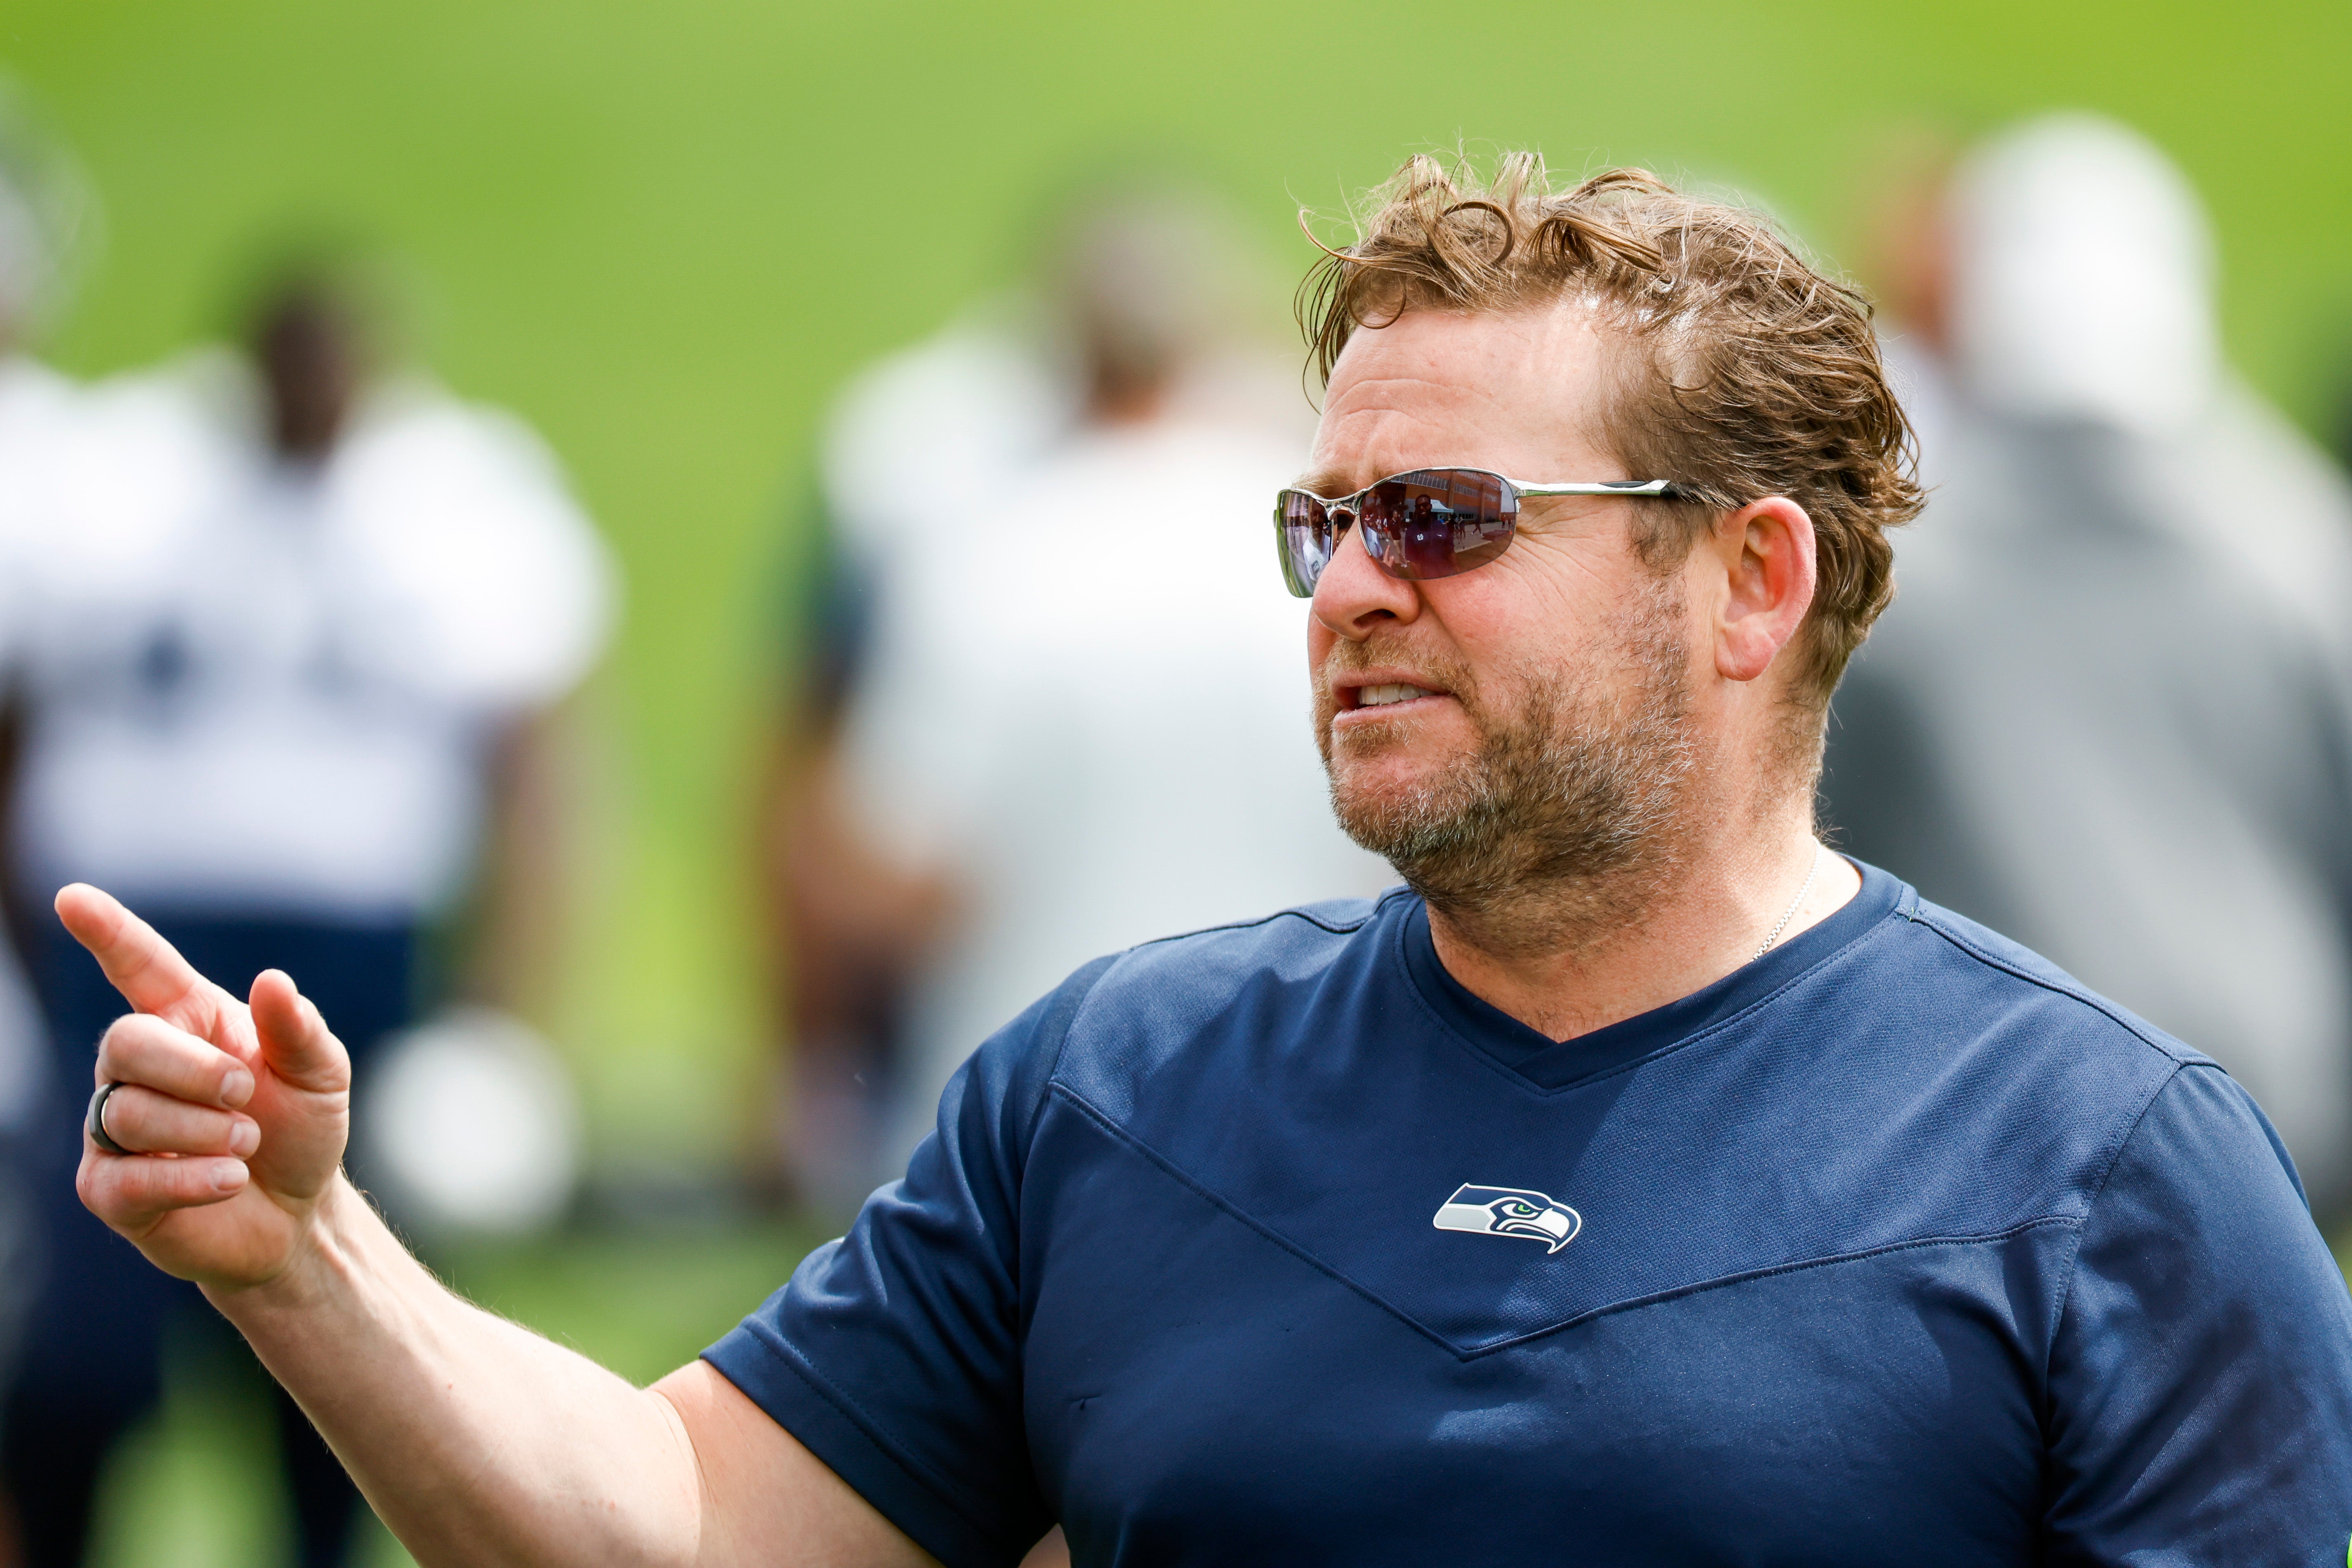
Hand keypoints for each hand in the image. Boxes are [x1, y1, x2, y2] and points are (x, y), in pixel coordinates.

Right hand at [66, 883, 352, 1291]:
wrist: (300, 1211)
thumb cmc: (300, 1128)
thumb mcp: (320, 1074)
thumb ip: (299, 1029)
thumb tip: (274, 980)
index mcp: (189, 1021)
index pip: (137, 966)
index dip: (107, 932)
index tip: (73, 899)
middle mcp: (139, 1067)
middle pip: (126, 1042)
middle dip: (194, 1070)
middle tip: (246, 1094)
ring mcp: (115, 1128)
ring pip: (127, 1111)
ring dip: (202, 1129)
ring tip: (246, 1143)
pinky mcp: (109, 1190)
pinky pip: (126, 1177)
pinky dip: (188, 1177)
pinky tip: (229, 1178)